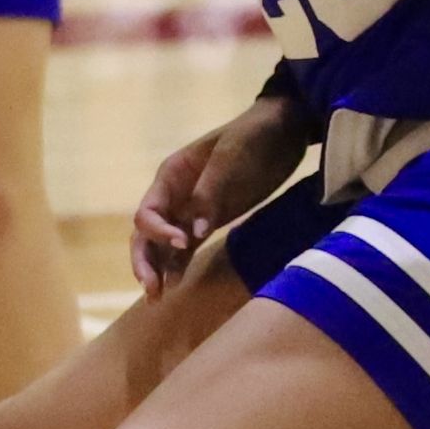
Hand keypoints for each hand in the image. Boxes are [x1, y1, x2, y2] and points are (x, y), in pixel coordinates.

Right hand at [130, 94, 309, 296]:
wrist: (285, 130)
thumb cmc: (254, 136)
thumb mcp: (231, 159)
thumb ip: (210, 195)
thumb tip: (193, 236)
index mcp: (171, 175)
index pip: (148, 212)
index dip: (158, 233)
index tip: (183, 243)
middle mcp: (174, 195)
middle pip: (146, 234)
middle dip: (145, 261)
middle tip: (152, 289)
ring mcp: (191, 209)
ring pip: (162, 245)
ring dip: (158, 269)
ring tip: (158, 298)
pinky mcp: (210, 220)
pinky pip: (186, 248)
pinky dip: (178, 266)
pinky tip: (176, 286)